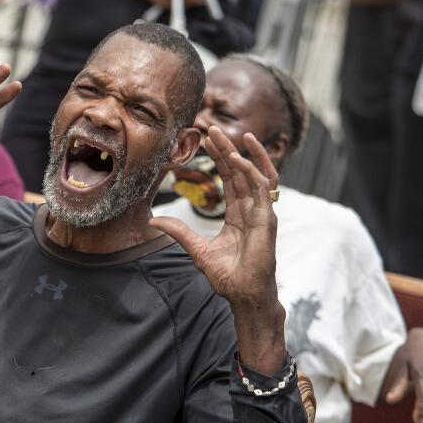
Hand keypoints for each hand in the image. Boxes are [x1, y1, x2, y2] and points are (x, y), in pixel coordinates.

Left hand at [151, 126, 286, 372]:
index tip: (205, 140)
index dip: (219, 158)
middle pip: (240, 171)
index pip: (229, 178)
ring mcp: (261, 212)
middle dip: (227, 148)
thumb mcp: (197, 249)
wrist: (244, 294)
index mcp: (238, 213)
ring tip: (232, 135)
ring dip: (244, 153)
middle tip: (211, 128)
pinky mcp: (267, 219)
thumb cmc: (228, 275)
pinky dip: (251, 172)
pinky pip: (261, 189)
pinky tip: (237, 159)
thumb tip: (155, 221)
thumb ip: (180, 232)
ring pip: (256, 174)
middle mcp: (251, 208)